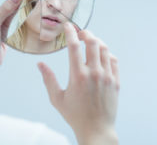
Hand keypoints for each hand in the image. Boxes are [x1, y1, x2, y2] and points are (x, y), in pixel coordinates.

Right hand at [38, 22, 119, 144]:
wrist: (96, 129)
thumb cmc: (75, 115)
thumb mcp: (57, 98)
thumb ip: (48, 79)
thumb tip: (40, 64)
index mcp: (77, 75)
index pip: (74, 45)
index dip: (70, 32)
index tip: (67, 26)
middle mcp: (94, 73)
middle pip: (92, 42)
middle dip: (85, 33)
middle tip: (80, 33)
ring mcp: (107, 76)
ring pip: (105, 49)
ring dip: (97, 41)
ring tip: (90, 42)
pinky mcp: (116, 82)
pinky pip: (114, 61)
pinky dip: (107, 54)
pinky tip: (101, 55)